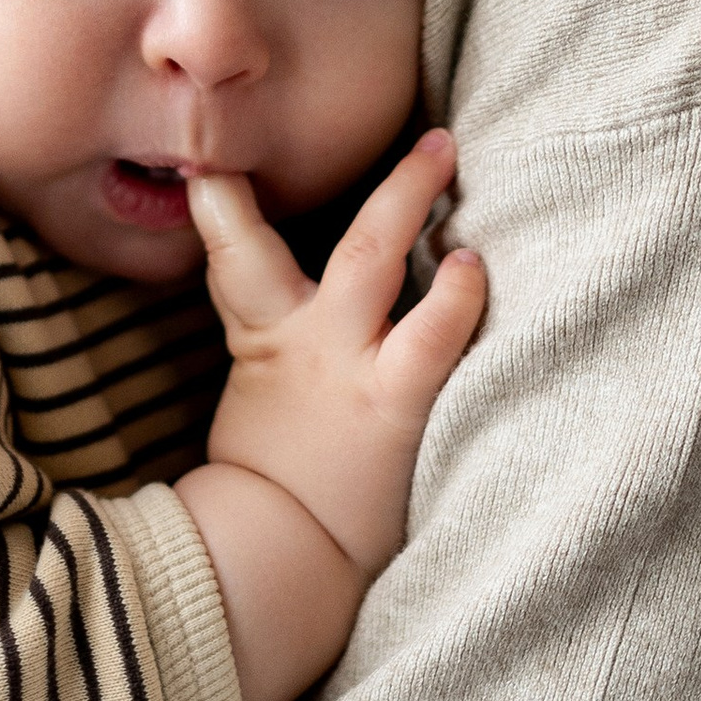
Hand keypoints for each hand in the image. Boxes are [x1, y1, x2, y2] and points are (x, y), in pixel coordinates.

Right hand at [191, 131, 486, 579]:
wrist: (274, 562)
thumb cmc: (273, 497)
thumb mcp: (261, 413)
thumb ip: (277, 359)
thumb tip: (298, 334)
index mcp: (266, 341)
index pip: (237, 256)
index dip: (229, 204)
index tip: (230, 155)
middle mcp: (307, 340)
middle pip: (336, 242)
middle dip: (388, 186)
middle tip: (431, 137)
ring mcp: (348, 365)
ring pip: (372, 258)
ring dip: (411, 200)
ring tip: (448, 154)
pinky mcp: (388, 403)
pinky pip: (429, 333)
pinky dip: (453, 294)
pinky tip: (472, 264)